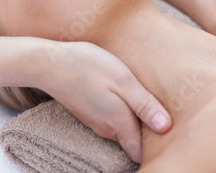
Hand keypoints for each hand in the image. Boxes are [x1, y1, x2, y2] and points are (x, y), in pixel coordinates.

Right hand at [40, 41, 171, 162]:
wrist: (49, 63)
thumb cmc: (89, 67)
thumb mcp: (124, 81)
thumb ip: (145, 105)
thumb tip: (166, 128)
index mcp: (119, 123)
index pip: (138, 151)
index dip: (152, 145)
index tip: (164, 133)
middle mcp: (106, 128)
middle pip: (130, 140)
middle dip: (144, 132)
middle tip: (156, 113)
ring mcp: (93, 122)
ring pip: (119, 129)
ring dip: (130, 120)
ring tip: (141, 103)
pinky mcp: (85, 112)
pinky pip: (108, 119)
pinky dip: (117, 112)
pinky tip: (119, 95)